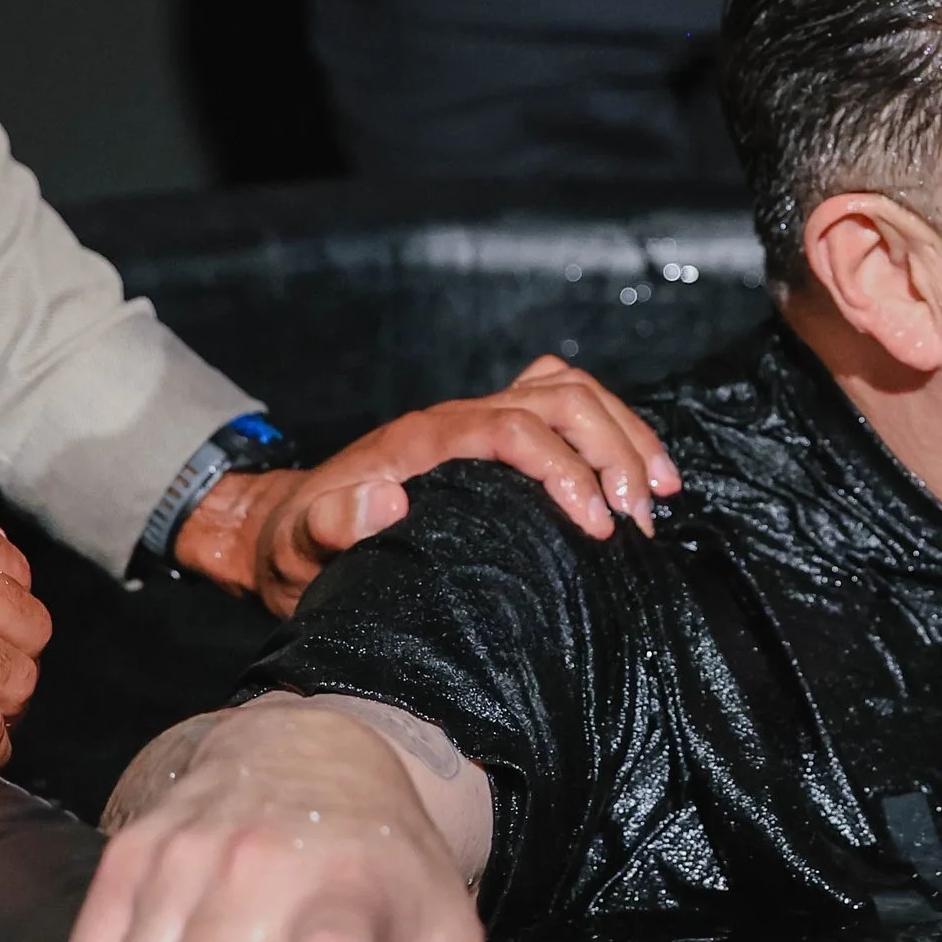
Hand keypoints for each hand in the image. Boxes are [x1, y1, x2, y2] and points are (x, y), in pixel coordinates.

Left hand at [175, 356, 681, 616]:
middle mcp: (457, 418)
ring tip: (661, 493)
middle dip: (613, 450)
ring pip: (571, 393)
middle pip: (559, 398)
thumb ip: (330, 524)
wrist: (280, 530)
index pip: (514, 429)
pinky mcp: (492, 437)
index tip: (596, 526)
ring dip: (625, 434)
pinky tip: (634, 478)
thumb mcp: (297, 548)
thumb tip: (385, 496)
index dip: (564, 469)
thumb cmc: (294, 548)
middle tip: (641, 519)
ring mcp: (478, 420)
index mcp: (423, 440)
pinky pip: (563, 406)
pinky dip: (611, 430)